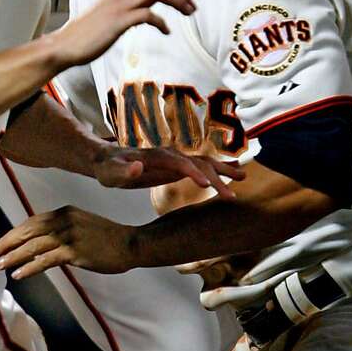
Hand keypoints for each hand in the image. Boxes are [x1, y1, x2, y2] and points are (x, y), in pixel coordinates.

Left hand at [0, 206, 134, 280]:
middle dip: (7, 243)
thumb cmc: (107, 238)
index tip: (0, 243)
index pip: (31, 222)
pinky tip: (19, 274)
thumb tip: (40, 241)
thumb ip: (62, 228)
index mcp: (64, 212)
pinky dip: (29, 267)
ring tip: (0, 266)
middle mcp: (64, 220)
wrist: (131, 243)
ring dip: (13, 256)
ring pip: (33, 246)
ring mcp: (70, 235)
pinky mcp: (75, 252)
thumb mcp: (82, 224)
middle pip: (28, 231)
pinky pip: (46, 259)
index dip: (13, 233)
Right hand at [50, 0, 192, 71]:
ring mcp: (120, 4)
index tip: (187, 0)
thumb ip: (129, 4)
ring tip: (188, 14)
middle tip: (193, 8)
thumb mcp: (111, 11)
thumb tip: (149, 7)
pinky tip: (166, 31)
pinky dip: (162, 22)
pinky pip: (149, 15)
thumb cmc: (89, 32)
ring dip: (178, 2)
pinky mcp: (119, 20)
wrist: (66, 44)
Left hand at [95, 144, 243, 194]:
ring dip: (223, 170)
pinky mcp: (178, 165)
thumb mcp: (110, 173)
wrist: (107, 159)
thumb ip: (123, 171)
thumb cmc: (108, 168)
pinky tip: (232, 175)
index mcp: (156, 156)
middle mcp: (170, 154)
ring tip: (244, 177)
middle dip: (217, 177)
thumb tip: (138, 167)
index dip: (193, 173)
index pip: (180, 162)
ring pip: (204, 162)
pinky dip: (218, 170)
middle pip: (198, 163)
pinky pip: (202, 166)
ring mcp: (175, 159)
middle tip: (232, 196)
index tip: (207, 185)